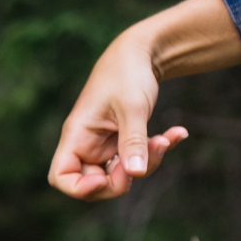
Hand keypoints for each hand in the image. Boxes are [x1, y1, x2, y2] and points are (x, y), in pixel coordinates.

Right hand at [48, 0, 240, 200]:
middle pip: (93, 184)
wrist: (141, 53)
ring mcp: (105, 145)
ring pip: (121, 175)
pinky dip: (159, 150)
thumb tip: (136, 174)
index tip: (103, 181)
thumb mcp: (132, 107)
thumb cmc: (127, 73)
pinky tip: (178, 133)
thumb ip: (132, 141)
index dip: (78, 188)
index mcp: (77, 134)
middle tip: (142, 165)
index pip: (61, 176)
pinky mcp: (123, 142)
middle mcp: (87, 144)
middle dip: (120, 181)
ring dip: (148, 164)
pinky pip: (138, 159)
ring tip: (168, 139)